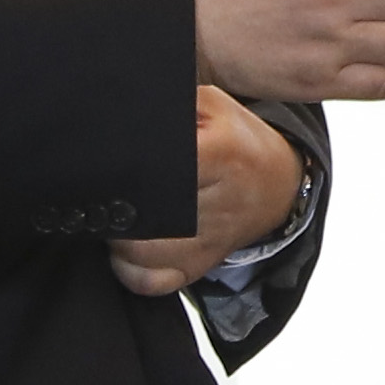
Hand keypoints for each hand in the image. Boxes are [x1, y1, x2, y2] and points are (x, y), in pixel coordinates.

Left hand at [114, 88, 305, 296]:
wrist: (277, 187)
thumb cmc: (240, 144)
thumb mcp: (213, 105)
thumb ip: (171, 103)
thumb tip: (126, 111)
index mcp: (221, 155)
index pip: (162, 164)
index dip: (128, 164)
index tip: (110, 156)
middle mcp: (215, 203)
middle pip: (144, 213)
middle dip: (114, 200)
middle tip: (106, 185)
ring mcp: (206, 242)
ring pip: (139, 253)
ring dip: (116, 235)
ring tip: (116, 213)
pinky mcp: (197, 267)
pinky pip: (151, 282)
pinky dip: (129, 270)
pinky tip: (126, 249)